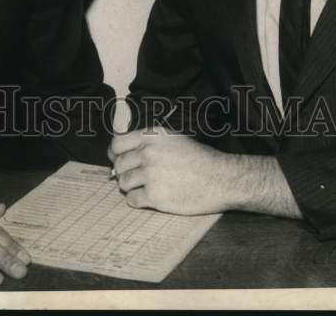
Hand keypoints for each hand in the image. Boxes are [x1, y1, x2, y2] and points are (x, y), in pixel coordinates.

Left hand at [109, 126, 230, 213]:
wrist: (220, 178)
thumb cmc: (199, 158)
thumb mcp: (173, 138)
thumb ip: (149, 142)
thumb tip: (125, 155)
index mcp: (151, 135)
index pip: (117, 144)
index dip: (115, 154)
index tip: (119, 161)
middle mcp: (148, 152)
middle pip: (119, 165)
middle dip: (124, 172)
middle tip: (134, 178)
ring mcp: (150, 174)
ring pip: (123, 183)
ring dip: (130, 187)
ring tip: (144, 188)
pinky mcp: (155, 196)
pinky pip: (132, 200)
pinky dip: (136, 200)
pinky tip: (148, 198)